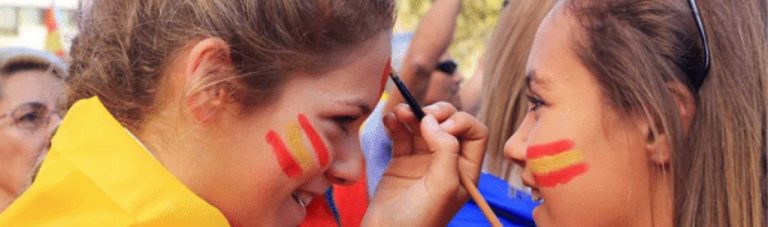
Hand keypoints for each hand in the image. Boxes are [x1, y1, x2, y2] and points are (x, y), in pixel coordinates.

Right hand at [362, 102, 486, 225]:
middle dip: (437, 113)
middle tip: (422, 115)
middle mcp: (447, 162)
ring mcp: (423, 160)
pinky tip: (390, 120)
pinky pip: (402, 133)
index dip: (461, 122)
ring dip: (412, 114)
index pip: (475, 133)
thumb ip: (445, 150)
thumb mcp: (442, 186)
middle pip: (450, 123)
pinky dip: (396, 123)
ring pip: (424, 125)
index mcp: (465, 170)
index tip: (442, 127)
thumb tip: (435, 122)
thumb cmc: (419, 220)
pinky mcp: (401, 160)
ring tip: (399, 113)